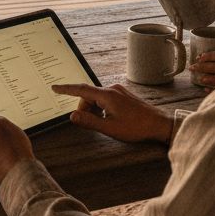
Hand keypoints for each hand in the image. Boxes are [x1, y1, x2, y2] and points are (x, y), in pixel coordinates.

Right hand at [50, 83, 171, 142]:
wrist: (159, 124)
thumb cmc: (137, 127)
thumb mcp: (110, 128)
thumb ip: (89, 121)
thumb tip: (72, 116)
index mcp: (107, 96)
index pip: (81, 90)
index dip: (66, 89)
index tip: (55, 87)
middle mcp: (112, 89)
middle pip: (89, 97)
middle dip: (85, 110)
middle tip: (90, 125)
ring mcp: (119, 91)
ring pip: (97, 99)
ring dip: (94, 111)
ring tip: (105, 125)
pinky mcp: (124, 96)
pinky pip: (106, 100)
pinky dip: (102, 109)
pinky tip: (111, 120)